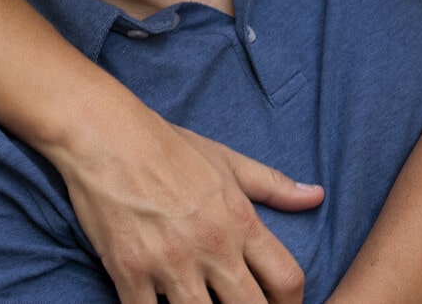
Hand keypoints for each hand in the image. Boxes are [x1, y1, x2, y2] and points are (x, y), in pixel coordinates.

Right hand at [58, 119, 320, 302]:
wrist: (106, 134)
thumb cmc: (167, 145)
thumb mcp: (226, 160)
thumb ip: (272, 185)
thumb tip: (316, 196)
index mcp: (239, 220)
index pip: (287, 279)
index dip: (291, 303)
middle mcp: (211, 245)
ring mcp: (170, 262)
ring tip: (197, 302)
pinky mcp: (129, 272)